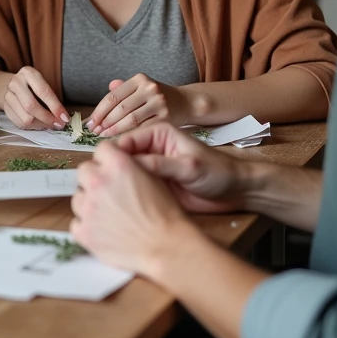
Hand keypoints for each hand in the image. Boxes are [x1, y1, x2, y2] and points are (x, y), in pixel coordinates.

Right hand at [2, 67, 68, 129]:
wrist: (8, 85)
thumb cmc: (32, 85)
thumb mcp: (41, 83)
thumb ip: (51, 97)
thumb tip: (63, 116)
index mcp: (28, 73)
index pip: (43, 92)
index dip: (55, 106)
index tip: (65, 118)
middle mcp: (16, 83)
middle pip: (31, 106)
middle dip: (48, 118)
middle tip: (59, 124)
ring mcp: (8, 96)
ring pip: (25, 118)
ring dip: (41, 125)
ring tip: (50, 124)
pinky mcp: (5, 108)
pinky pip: (20, 123)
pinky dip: (33, 127)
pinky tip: (40, 124)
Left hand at [70, 141, 196, 276]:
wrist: (167, 246)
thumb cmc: (166, 215)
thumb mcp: (154, 179)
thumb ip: (131, 166)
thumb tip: (117, 164)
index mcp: (118, 166)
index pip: (101, 149)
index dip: (107, 160)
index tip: (110, 168)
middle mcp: (99, 182)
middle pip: (84, 171)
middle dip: (94, 179)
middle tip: (109, 192)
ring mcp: (88, 208)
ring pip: (78, 197)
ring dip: (89, 203)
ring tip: (108, 214)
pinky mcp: (84, 231)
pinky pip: (76, 223)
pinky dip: (87, 226)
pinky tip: (102, 230)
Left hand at [88, 74, 192, 135]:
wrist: (185, 102)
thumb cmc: (156, 97)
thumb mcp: (140, 87)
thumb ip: (123, 89)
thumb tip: (107, 88)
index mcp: (140, 79)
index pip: (113, 96)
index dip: (99, 111)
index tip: (90, 122)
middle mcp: (150, 88)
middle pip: (121, 108)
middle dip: (104, 122)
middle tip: (94, 131)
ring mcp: (159, 102)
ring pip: (131, 119)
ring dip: (114, 130)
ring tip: (103, 136)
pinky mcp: (166, 117)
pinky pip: (143, 128)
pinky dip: (129, 134)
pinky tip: (120, 138)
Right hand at [112, 123, 250, 213]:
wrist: (235, 191)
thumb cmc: (218, 172)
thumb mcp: (189, 166)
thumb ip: (160, 164)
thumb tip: (129, 165)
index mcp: (157, 133)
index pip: (124, 140)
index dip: (111, 155)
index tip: (101, 171)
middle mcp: (150, 147)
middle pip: (120, 156)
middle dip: (110, 169)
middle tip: (101, 187)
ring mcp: (150, 166)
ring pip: (124, 173)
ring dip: (117, 183)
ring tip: (108, 198)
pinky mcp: (152, 183)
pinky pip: (133, 187)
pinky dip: (126, 194)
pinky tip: (120, 204)